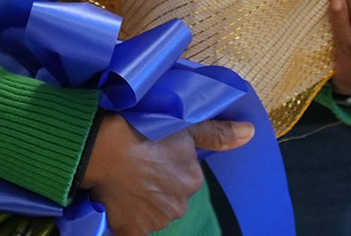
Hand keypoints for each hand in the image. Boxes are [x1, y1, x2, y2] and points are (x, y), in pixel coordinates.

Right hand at [78, 114, 254, 235]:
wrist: (100, 147)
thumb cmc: (139, 130)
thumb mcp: (181, 125)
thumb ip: (216, 133)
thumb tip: (250, 133)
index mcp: (192, 179)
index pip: (183, 176)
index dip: (166, 165)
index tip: (151, 154)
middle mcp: (180, 205)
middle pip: (169, 196)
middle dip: (157, 185)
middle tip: (136, 167)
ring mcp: (157, 220)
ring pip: (153, 212)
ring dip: (142, 201)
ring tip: (123, 181)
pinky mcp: (133, 231)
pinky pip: (134, 229)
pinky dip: (128, 219)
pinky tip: (119, 204)